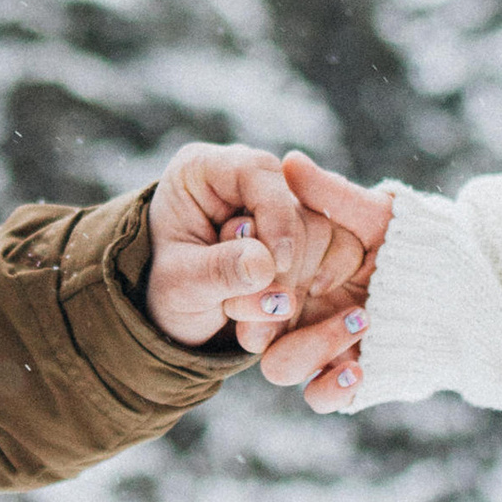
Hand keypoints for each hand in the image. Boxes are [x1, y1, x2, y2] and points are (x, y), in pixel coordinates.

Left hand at [144, 143, 313, 349]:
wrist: (179, 317)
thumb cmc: (169, 291)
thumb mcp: (180, 285)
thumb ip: (218, 271)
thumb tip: (265, 265)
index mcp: (203, 171)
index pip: (257, 171)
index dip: (275, 215)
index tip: (278, 265)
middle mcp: (246, 180)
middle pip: (293, 206)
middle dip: (281, 269)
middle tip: (253, 317)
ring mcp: (278, 206)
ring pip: (318, 233)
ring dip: (294, 288)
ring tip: (254, 331)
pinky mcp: (302, 236)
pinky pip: (332, 255)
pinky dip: (311, 293)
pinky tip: (283, 321)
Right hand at [256, 154, 393, 410]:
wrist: (467, 285)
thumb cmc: (417, 242)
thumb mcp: (376, 214)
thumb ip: (332, 195)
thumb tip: (291, 162)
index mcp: (294, 272)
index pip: (249, 281)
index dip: (245, 278)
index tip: (261, 264)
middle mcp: (298, 313)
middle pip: (251, 329)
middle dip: (262, 320)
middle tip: (287, 301)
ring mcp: (321, 349)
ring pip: (281, 366)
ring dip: (311, 347)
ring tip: (362, 319)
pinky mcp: (349, 379)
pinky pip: (321, 397)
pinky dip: (331, 390)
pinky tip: (358, 371)